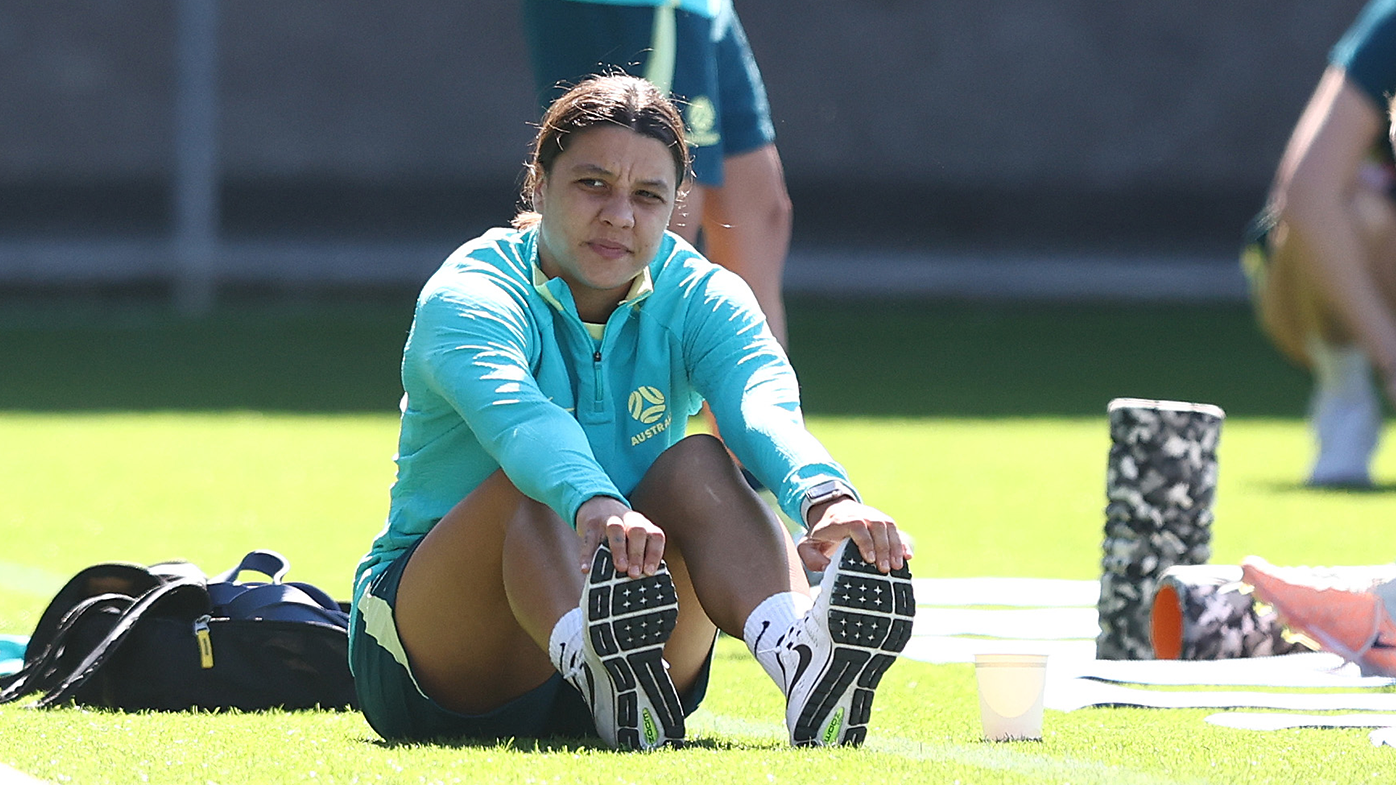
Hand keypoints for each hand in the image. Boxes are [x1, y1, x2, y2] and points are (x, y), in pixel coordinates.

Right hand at [575, 496, 665, 577]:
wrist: (596, 502)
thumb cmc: (620, 531)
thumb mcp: (632, 537)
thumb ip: (638, 555)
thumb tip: (639, 585)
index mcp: (644, 525)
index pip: (655, 536)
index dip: (654, 554)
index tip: (649, 572)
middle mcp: (629, 520)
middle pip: (637, 531)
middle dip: (637, 553)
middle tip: (634, 574)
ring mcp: (609, 520)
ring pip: (615, 529)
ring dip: (619, 549)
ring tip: (620, 568)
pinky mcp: (591, 524)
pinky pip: (589, 539)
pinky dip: (587, 555)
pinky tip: (586, 570)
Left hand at [796, 498, 910, 573]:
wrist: (831, 510)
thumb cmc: (821, 532)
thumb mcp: (807, 544)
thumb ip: (811, 558)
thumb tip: (826, 569)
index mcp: (842, 520)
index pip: (857, 526)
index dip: (865, 542)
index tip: (869, 560)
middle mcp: (861, 515)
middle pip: (877, 527)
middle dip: (883, 548)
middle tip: (885, 569)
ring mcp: (874, 516)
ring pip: (889, 527)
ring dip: (895, 547)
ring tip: (897, 567)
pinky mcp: (883, 522)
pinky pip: (895, 531)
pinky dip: (901, 543)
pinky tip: (907, 557)